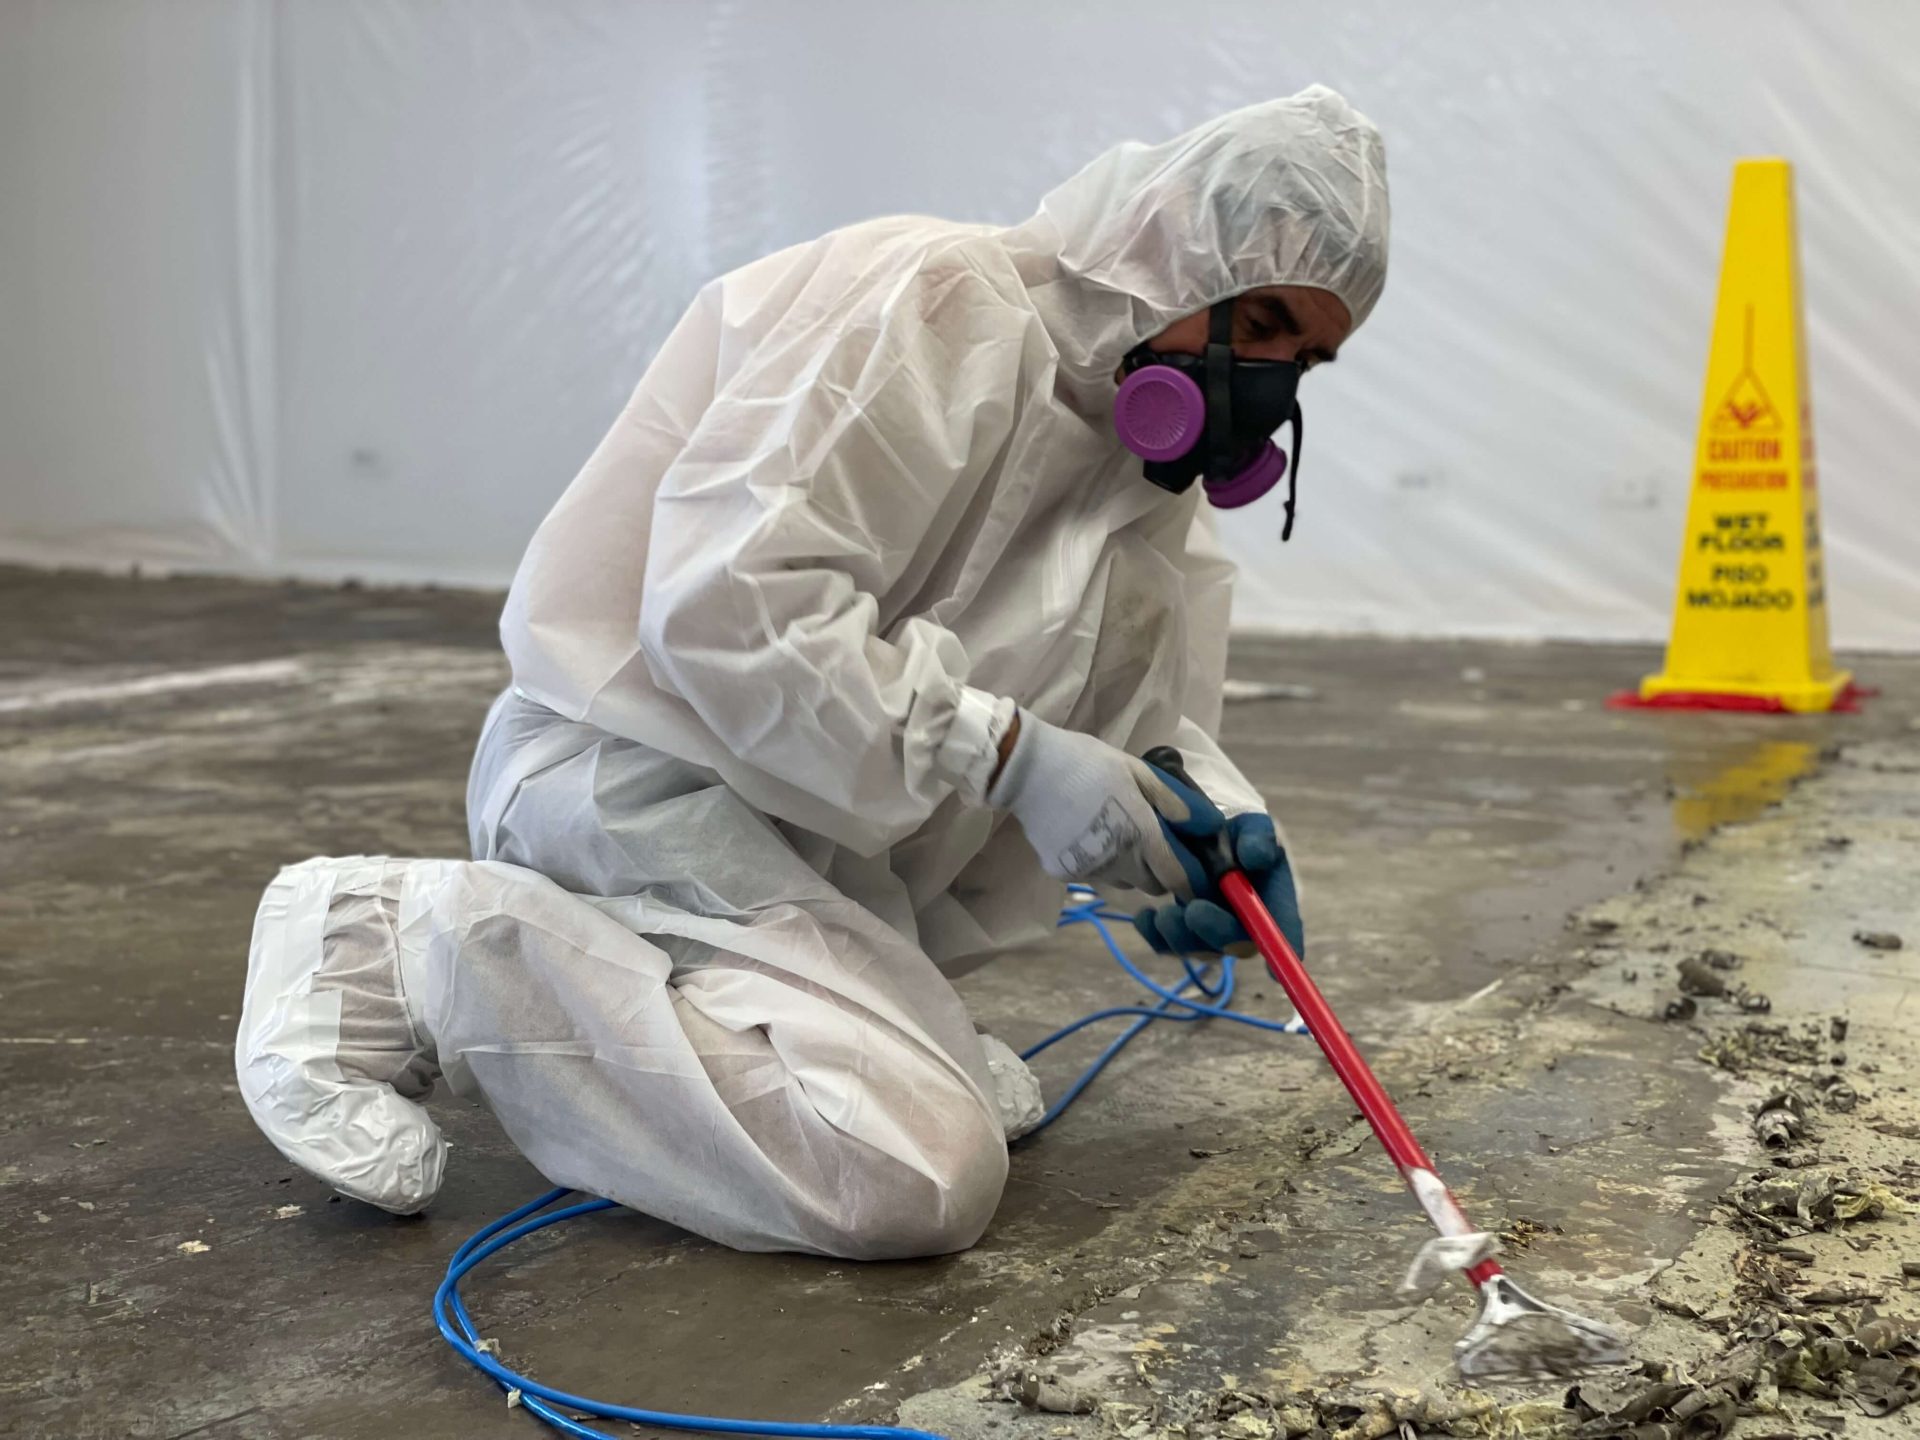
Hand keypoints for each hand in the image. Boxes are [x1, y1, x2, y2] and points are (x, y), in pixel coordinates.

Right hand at [990, 713, 1224, 897]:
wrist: (1028, 769)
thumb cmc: (1089, 763)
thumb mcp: (1138, 772)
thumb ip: (1173, 802)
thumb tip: (1207, 826)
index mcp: (1141, 836)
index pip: (1177, 880)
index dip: (1189, 881)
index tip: (1191, 871)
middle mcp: (1118, 862)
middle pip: (1151, 885)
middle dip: (1158, 870)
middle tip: (1150, 841)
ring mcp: (1089, 871)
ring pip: (1122, 881)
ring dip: (1128, 867)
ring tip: (1115, 833)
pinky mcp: (1064, 873)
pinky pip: (1093, 875)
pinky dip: (1097, 862)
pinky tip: (1085, 835)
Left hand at [1133, 812, 1304, 958]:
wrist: (1191, 827)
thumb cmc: (1229, 826)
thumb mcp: (1246, 823)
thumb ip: (1256, 835)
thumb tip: (1256, 858)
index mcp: (1272, 893)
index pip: (1283, 925)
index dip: (1282, 949)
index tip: (1273, 969)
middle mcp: (1245, 919)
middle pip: (1238, 944)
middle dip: (1216, 932)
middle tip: (1194, 911)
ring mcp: (1213, 930)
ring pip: (1201, 949)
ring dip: (1182, 937)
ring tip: (1164, 914)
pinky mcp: (1182, 931)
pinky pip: (1169, 945)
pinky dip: (1155, 935)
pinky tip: (1145, 916)